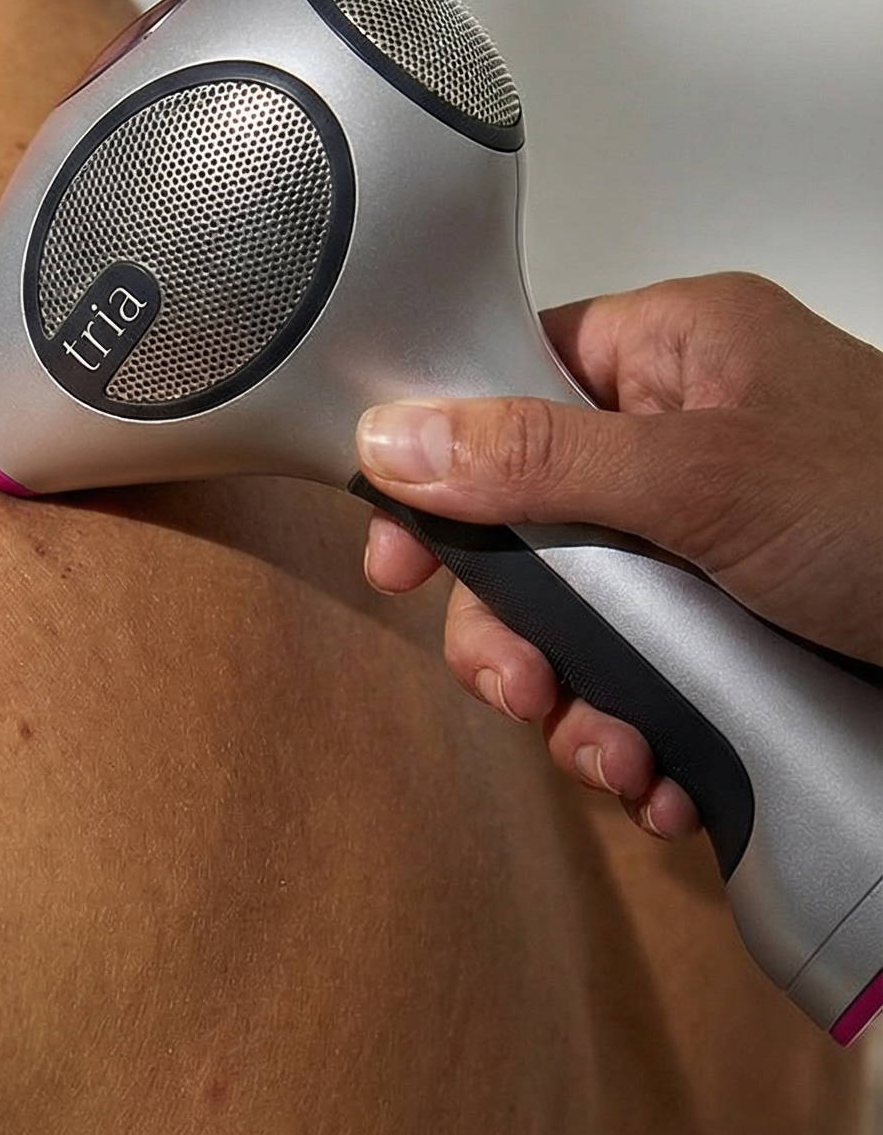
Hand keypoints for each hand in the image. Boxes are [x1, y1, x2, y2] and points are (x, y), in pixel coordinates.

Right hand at [354, 273, 882, 838]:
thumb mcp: (701, 481)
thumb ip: (537, 462)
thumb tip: (393, 433)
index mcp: (673, 354)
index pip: (507, 384)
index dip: (443, 472)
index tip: (401, 558)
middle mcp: (684, 441)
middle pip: (529, 528)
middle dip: (516, 631)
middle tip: (521, 688)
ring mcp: (712, 543)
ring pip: (583, 623)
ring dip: (577, 706)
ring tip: (614, 758)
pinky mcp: (740, 631)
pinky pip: (645, 682)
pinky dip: (639, 740)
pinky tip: (662, 780)